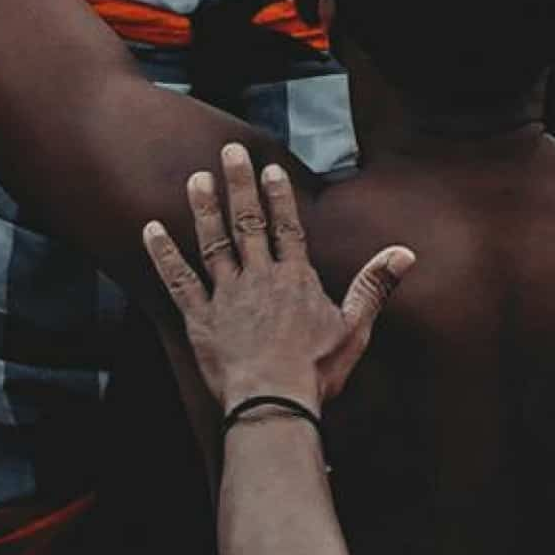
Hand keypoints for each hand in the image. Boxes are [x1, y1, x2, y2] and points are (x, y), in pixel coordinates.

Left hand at [148, 141, 405, 423]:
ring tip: (196, 179)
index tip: (269, 168)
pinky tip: (150, 229)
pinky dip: (163, 254)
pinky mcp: (200, 318)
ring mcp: (227, 296)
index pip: (287, 227)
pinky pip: (178, 280)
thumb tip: (404, 252)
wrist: (273, 403)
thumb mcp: (355, 328)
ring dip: (203, 208)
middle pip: (247, 223)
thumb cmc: (317, 371)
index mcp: (295, 279)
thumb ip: (374, 286)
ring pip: (213, 242)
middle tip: (229, 151)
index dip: (278, 196)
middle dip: (238, 184)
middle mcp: (259, 278)